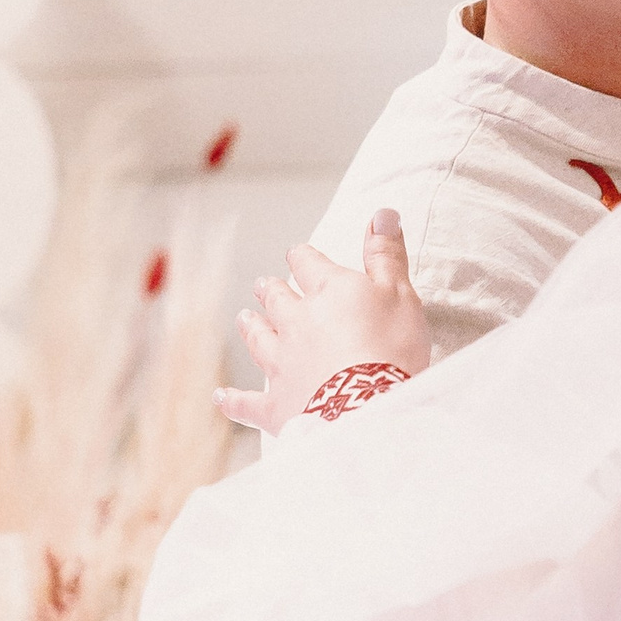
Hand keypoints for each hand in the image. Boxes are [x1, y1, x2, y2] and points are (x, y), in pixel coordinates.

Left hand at [216, 210, 432, 433]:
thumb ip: (386, 255)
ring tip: (245, 319)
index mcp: (327, 292)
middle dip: (271, 290)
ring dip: (251, 328)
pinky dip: (233, 400)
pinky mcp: (276, 404)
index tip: (299, 254)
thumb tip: (382, 212)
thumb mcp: (400, 294)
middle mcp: (296, 322)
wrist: (369, 408)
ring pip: (258, 339)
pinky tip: (220, 397)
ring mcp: (281, 363)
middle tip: (264, 285)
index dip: (303, 257)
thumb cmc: (392, 349)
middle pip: (276, 299)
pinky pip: (248, 402)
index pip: (308, 262)